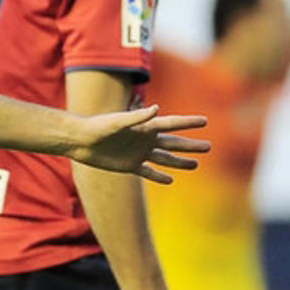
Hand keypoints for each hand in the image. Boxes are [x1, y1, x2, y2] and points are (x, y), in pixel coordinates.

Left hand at [72, 105, 209, 182]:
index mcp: (144, 127)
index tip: (205, 120)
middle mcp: (144, 140)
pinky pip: (148, 172)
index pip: (171, 124)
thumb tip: (157, 108)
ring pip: (165, 158)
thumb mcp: (117, 121)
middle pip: (173, 143)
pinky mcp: (129, 166)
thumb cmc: (97, 126)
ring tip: (196, 165)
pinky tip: (170, 180)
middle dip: (191, 145)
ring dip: (180, 162)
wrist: (79, 140)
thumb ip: (137, 117)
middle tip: (209, 146)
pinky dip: (159, 176)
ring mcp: (138, 153)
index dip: (188, 122)